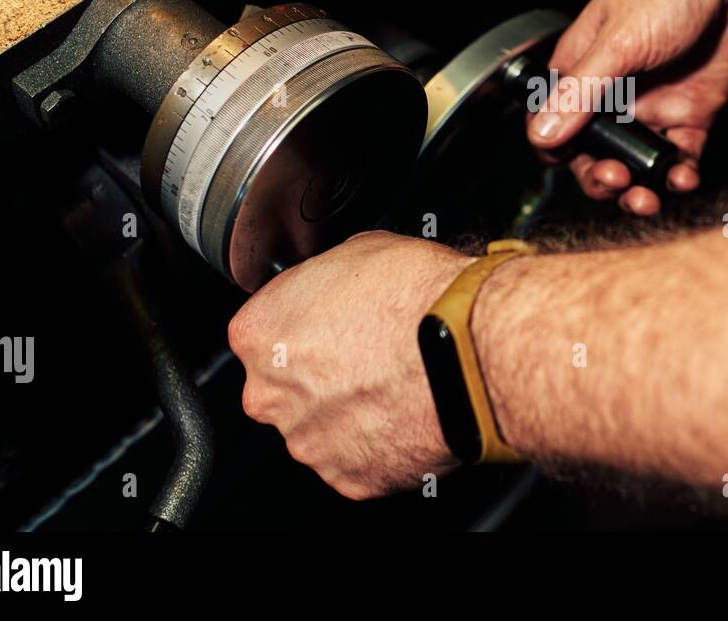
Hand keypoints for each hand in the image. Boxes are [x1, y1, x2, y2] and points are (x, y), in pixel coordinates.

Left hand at [227, 231, 471, 499]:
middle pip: (284, 384)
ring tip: (394, 381)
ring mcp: (308, 440)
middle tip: (366, 352)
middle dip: (319, 372)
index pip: (264, 328)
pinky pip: (356, 457)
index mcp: (259, 334)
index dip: (304, 321)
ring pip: (319, 425)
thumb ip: (326, 280)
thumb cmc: (418, 299)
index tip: (331, 319)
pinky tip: (406, 409)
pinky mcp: (349, 476)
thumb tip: (336, 285)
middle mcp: (270, 393)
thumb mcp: (361, 250)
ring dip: (348, 408)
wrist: (469, 350)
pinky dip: (377, 440)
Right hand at [528, 0, 727, 214]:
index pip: (553, 127)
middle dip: (600, 180)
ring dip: (638, 188)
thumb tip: (542, 135)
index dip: (557, 153)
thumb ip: (581, 94)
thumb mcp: (617, 44)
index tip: (571, 166)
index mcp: (581, 71)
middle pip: (594, 156)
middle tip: (616, 181)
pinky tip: (682, 176)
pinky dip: (679, 176)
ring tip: (647, 196)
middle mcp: (614, 93)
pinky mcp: (692, 112)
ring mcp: (653, 105)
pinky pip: (679, 158)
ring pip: (636, 165)